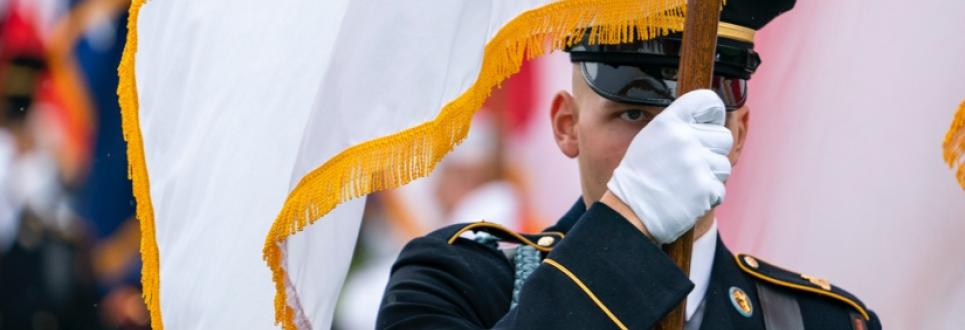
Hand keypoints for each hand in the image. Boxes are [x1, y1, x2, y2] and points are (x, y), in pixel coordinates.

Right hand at [605, 90, 731, 244]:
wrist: (629, 212)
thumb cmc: (640, 175)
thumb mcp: (651, 138)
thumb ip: (678, 125)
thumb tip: (710, 120)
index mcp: (669, 121)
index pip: (708, 101)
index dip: (713, 114)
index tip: (707, 126)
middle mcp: (684, 138)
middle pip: (723, 137)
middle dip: (711, 151)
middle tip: (688, 165)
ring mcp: (696, 164)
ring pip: (724, 165)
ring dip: (709, 176)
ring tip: (684, 183)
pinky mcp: (705, 189)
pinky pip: (720, 189)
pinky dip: (706, 197)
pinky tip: (686, 198)